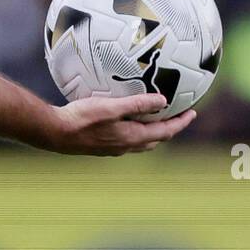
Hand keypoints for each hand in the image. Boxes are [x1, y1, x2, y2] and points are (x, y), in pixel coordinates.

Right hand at [45, 93, 195, 155]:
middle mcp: (125, 146)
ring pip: (142, 141)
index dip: (180, 123)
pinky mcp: (102, 145)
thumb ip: (138, 104)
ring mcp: (113, 148)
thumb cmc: (82, 119)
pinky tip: (127, 120)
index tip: (193, 113)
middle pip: (156, 139)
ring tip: (158, 118)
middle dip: (170, 128)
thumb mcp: (112, 107)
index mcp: (132, 138)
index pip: (165, 132)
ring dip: (154, 131)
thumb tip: (163, 100)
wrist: (56, 133)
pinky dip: (137, 130)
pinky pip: (128, 139)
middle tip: (179, 115)